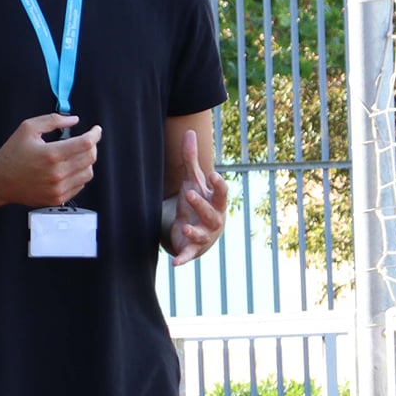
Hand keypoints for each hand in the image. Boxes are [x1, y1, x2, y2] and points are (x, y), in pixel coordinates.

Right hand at [0, 113, 100, 208]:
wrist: (0, 180)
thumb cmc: (12, 154)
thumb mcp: (28, 128)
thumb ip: (53, 120)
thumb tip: (74, 120)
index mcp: (51, 154)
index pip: (86, 143)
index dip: (95, 134)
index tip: (96, 130)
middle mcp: (57, 173)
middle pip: (90, 157)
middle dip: (92, 145)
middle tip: (86, 141)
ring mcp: (58, 188)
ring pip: (88, 173)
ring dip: (86, 161)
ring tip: (76, 155)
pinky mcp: (58, 198)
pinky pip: (80, 186)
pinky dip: (79, 175)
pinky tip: (69, 169)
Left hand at [166, 129, 227, 266]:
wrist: (198, 230)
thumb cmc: (197, 202)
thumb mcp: (193, 181)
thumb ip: (190, 159)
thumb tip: (189, 131)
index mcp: (216, 202)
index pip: (221, 193)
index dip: (219, 185)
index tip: (214, 175)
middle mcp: (214, 219)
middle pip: (210, 212)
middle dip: (201, 203)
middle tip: (189, 193)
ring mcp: (204, 236)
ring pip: (202, 234)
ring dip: (194, 231)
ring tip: (185, 227)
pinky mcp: (192, 249)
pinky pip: (189, 255)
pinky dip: (183, 259)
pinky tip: (175, 264)